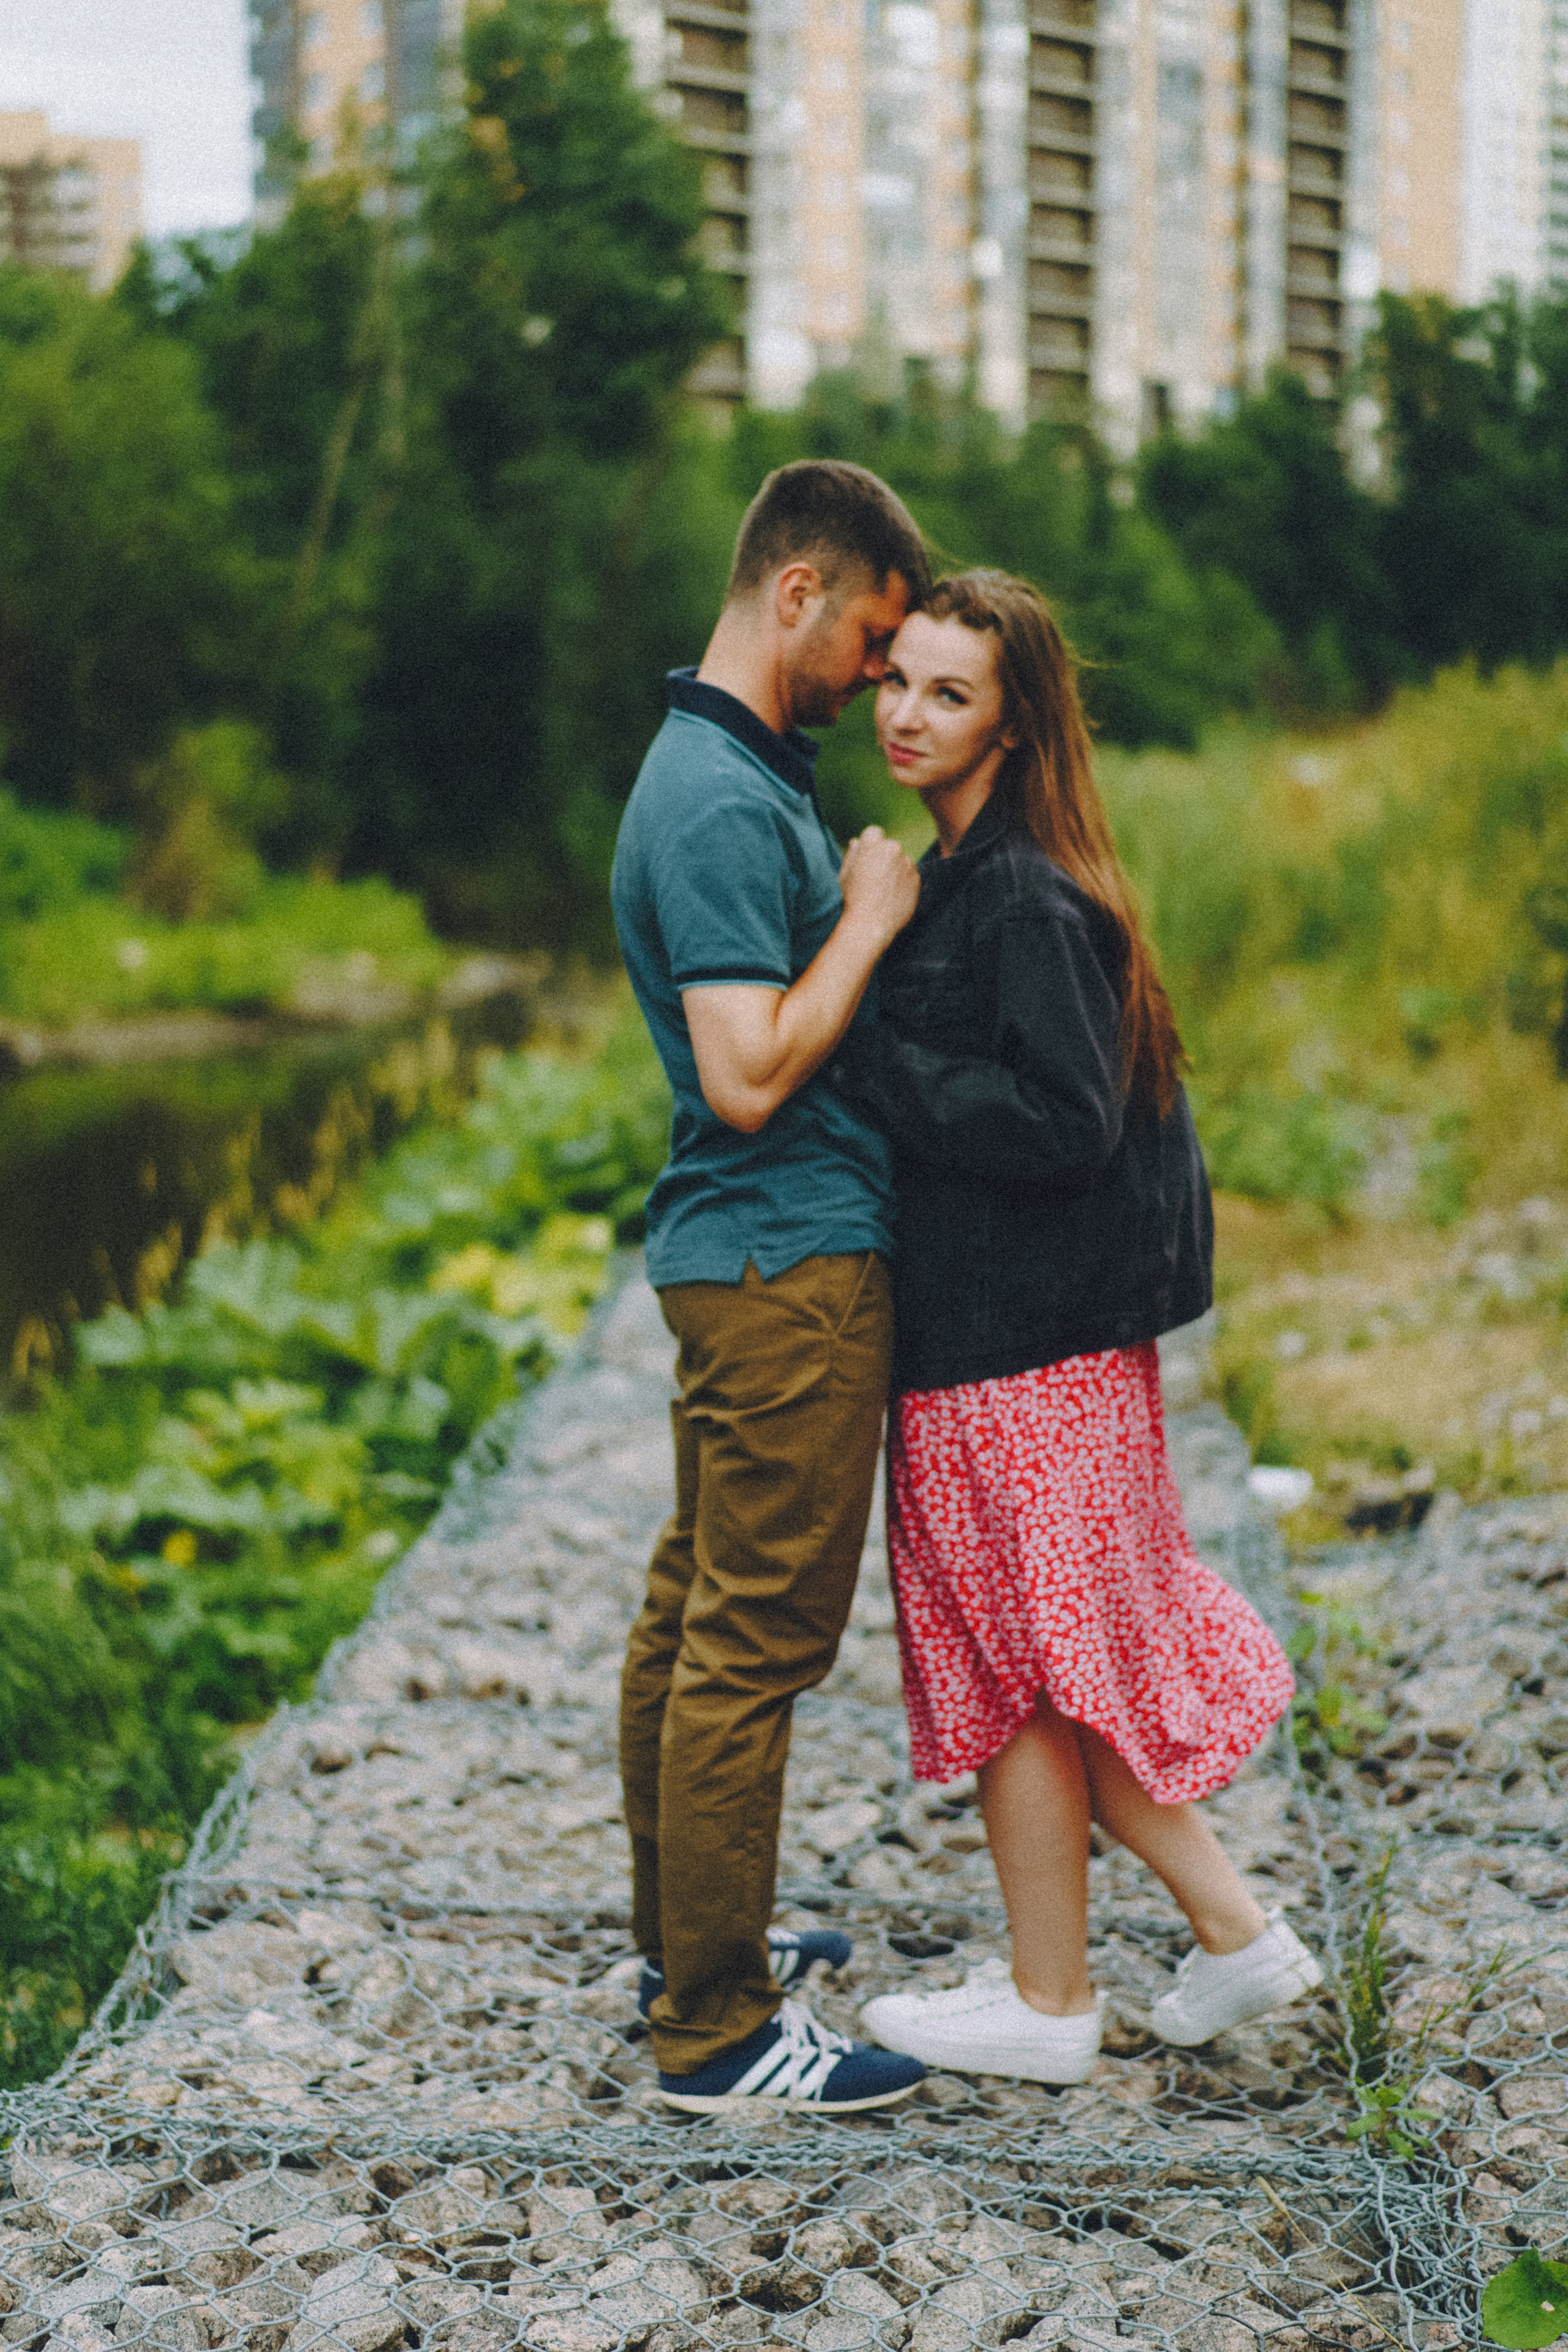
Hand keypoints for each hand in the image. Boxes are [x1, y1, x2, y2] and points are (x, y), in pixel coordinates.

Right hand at [839, 825, 919, 947]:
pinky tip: (892, 897)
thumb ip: (852, 854)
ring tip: (883, 892)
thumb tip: (857, 842)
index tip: (867, 860)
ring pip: (901, 862)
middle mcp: (893, 847)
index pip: (874, 833)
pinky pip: (910, 876)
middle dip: (884, 858)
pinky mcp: (917, 877)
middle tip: (874, 879)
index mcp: (872, 842)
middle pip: (889, 847)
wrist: (870, 923)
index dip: (870, 847)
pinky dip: (903, 883)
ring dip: (895, 870)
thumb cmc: (853, 898)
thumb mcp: (845, 873)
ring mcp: (907, 862)